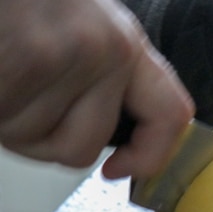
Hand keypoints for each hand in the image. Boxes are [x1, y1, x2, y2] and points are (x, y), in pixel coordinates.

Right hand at [0, 0, 193, 178]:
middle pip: (84, 148)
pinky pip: (10, 131)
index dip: (149, 157)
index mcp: (125, 43)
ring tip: (7, 78)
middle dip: (46, 140)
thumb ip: (109, 79)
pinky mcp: (22, 64)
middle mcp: (104, 49)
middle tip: (24, 99)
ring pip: (40, 144)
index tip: (120, 168)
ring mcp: (62, 56)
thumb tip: (125, 142)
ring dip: (14, 125)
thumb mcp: (85, 29)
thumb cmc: (27, 3)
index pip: (170, 116)